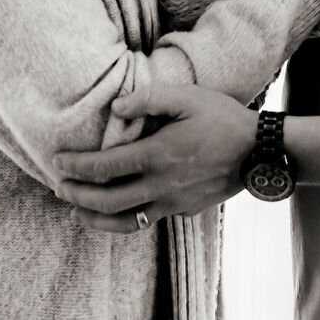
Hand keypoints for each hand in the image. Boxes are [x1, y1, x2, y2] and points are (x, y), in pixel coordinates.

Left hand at [53, 84, 257, 232]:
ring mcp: (173, 203)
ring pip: (125, 222)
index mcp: (157, 155)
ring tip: (77, 212)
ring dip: (96, 219)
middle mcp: (161, 186)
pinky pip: (148, 220)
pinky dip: (125, 220)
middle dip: (77, 195)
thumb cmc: (223, 119)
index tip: (58, 161)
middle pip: (107, 201)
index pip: (104, 167)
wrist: (261, 153)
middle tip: (59, 188)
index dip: (76, 166)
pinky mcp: (185, 210)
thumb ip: (148, 99)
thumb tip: (115, 109)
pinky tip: (118, 212)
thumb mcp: (188, 97)